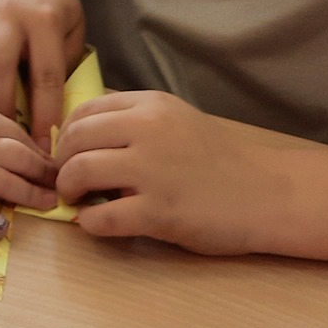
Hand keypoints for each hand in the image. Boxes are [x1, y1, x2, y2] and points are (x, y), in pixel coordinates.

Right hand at [0, 0, 83, 140]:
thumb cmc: (51, 1)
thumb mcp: (72, 28)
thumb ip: (65, 66)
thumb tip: (53, 119)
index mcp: (44, 18)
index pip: (46, 75)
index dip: (45, 116)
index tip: (45, 149)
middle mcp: (5, 13)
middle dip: (1, 111)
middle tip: (4, 143)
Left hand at [55, 90, 280, 254]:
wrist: (266, 193)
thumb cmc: (219, 160)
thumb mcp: (176, 121)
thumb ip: (133, 123)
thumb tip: (80, 140)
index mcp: (150, 105)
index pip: (83, 110)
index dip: (66, 135)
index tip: (69, 154)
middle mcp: (148, 130)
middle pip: (74, 139)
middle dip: (61, 163)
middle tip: (67, 181)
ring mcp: (152, 171)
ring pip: (79, 172)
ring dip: (68, 190)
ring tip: (78, 200)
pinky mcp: (158, 211)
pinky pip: (100, 217)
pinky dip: (88, 222)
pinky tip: (97, 222)